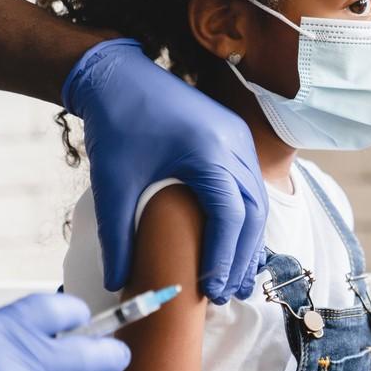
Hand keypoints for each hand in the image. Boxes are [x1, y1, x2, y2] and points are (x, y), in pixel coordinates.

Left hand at [63, 38, 267, 302]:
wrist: (118, 75)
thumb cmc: (116, 124)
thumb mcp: (112, 182)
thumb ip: (118, 236)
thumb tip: (121, 282)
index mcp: (209, 151)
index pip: (230, 215)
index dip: (224, 257)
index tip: (211, 291)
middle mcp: (235, 143)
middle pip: (254, 212)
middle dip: (243, 256)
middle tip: (226, 294)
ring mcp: (239, 138)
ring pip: (258, 200)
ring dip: (248, 241)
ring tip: (235, 279)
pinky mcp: (234, 138)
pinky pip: (250, 185)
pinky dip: (245, 219)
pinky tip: (235, 243)